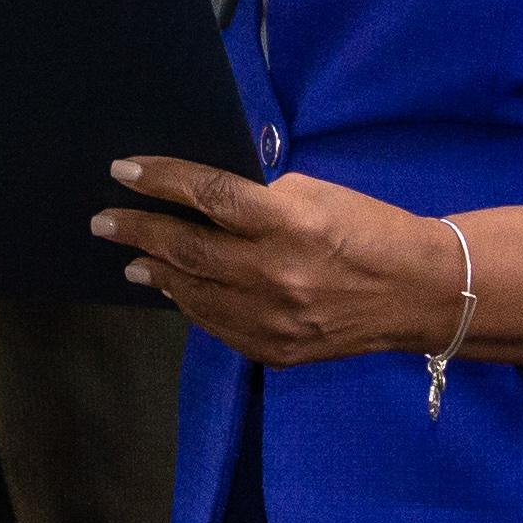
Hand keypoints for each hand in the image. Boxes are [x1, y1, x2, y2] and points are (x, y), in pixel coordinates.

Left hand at [87, 158, 472, 365]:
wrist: (418, 292)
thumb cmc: (367, 228)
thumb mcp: (313, 195)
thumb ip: (257, 200)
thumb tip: (201, 200)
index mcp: (288, 224)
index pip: (208, 195)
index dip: (161, 180)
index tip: (123, 170)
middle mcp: (275, 275)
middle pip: (187, 249)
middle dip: (138, 231)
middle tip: (104, 221)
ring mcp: (274, 320)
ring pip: (193, 294)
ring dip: (157, 272)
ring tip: (132, 258)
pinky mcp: (276, 351)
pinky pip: (217, 326)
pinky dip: (191, 304)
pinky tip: (176, 289)